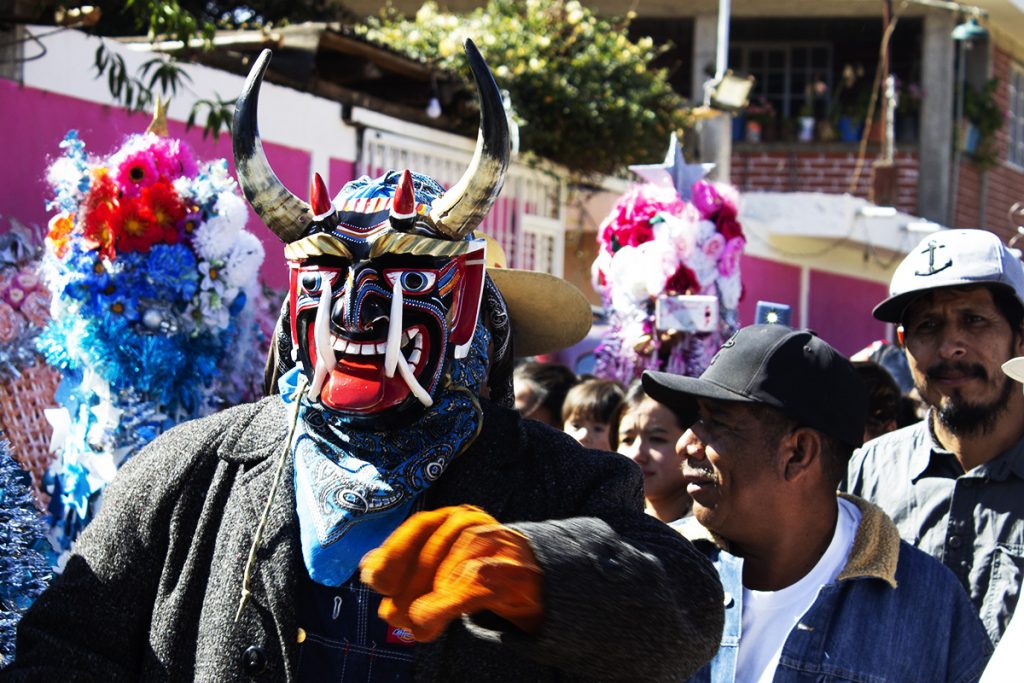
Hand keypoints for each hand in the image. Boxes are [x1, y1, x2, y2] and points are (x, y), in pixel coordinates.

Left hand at [360, 505, 542, 641]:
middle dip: (409, 588)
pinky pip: (482, 583)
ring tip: (416, 624)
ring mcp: (497, 543)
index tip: (375, 582)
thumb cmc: (471, 570)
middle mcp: (473, 523)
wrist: (527, 577)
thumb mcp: (434, 565)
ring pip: (458, 566)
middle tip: (394, 616)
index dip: (394, 553)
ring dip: (431, 599)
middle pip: (435, 551)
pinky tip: (433, 618)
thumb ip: (403, 564)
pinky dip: (452, 601)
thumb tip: (368, 568)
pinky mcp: (516, 570)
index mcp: (449, 517)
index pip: (419, 527)